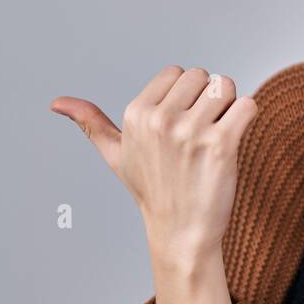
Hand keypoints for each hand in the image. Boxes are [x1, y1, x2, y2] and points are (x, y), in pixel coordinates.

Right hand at [50, 66, 257, 266]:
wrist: (181, 231)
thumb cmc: (152, 190)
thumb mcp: (116, 155)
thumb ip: (91, 123)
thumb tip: (56, 103)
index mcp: (136, 114)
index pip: (177, 72)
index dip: (186, 96)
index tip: (181, 125)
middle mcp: (160, 120)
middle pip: (203, 76)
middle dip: (209, 99)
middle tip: (202, 132)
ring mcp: (190, 132)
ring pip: (226, 86)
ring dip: (230, 108)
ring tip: (218, 136)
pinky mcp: (221, 145)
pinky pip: (247, 105)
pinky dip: (247, 118)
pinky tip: (235, 140)